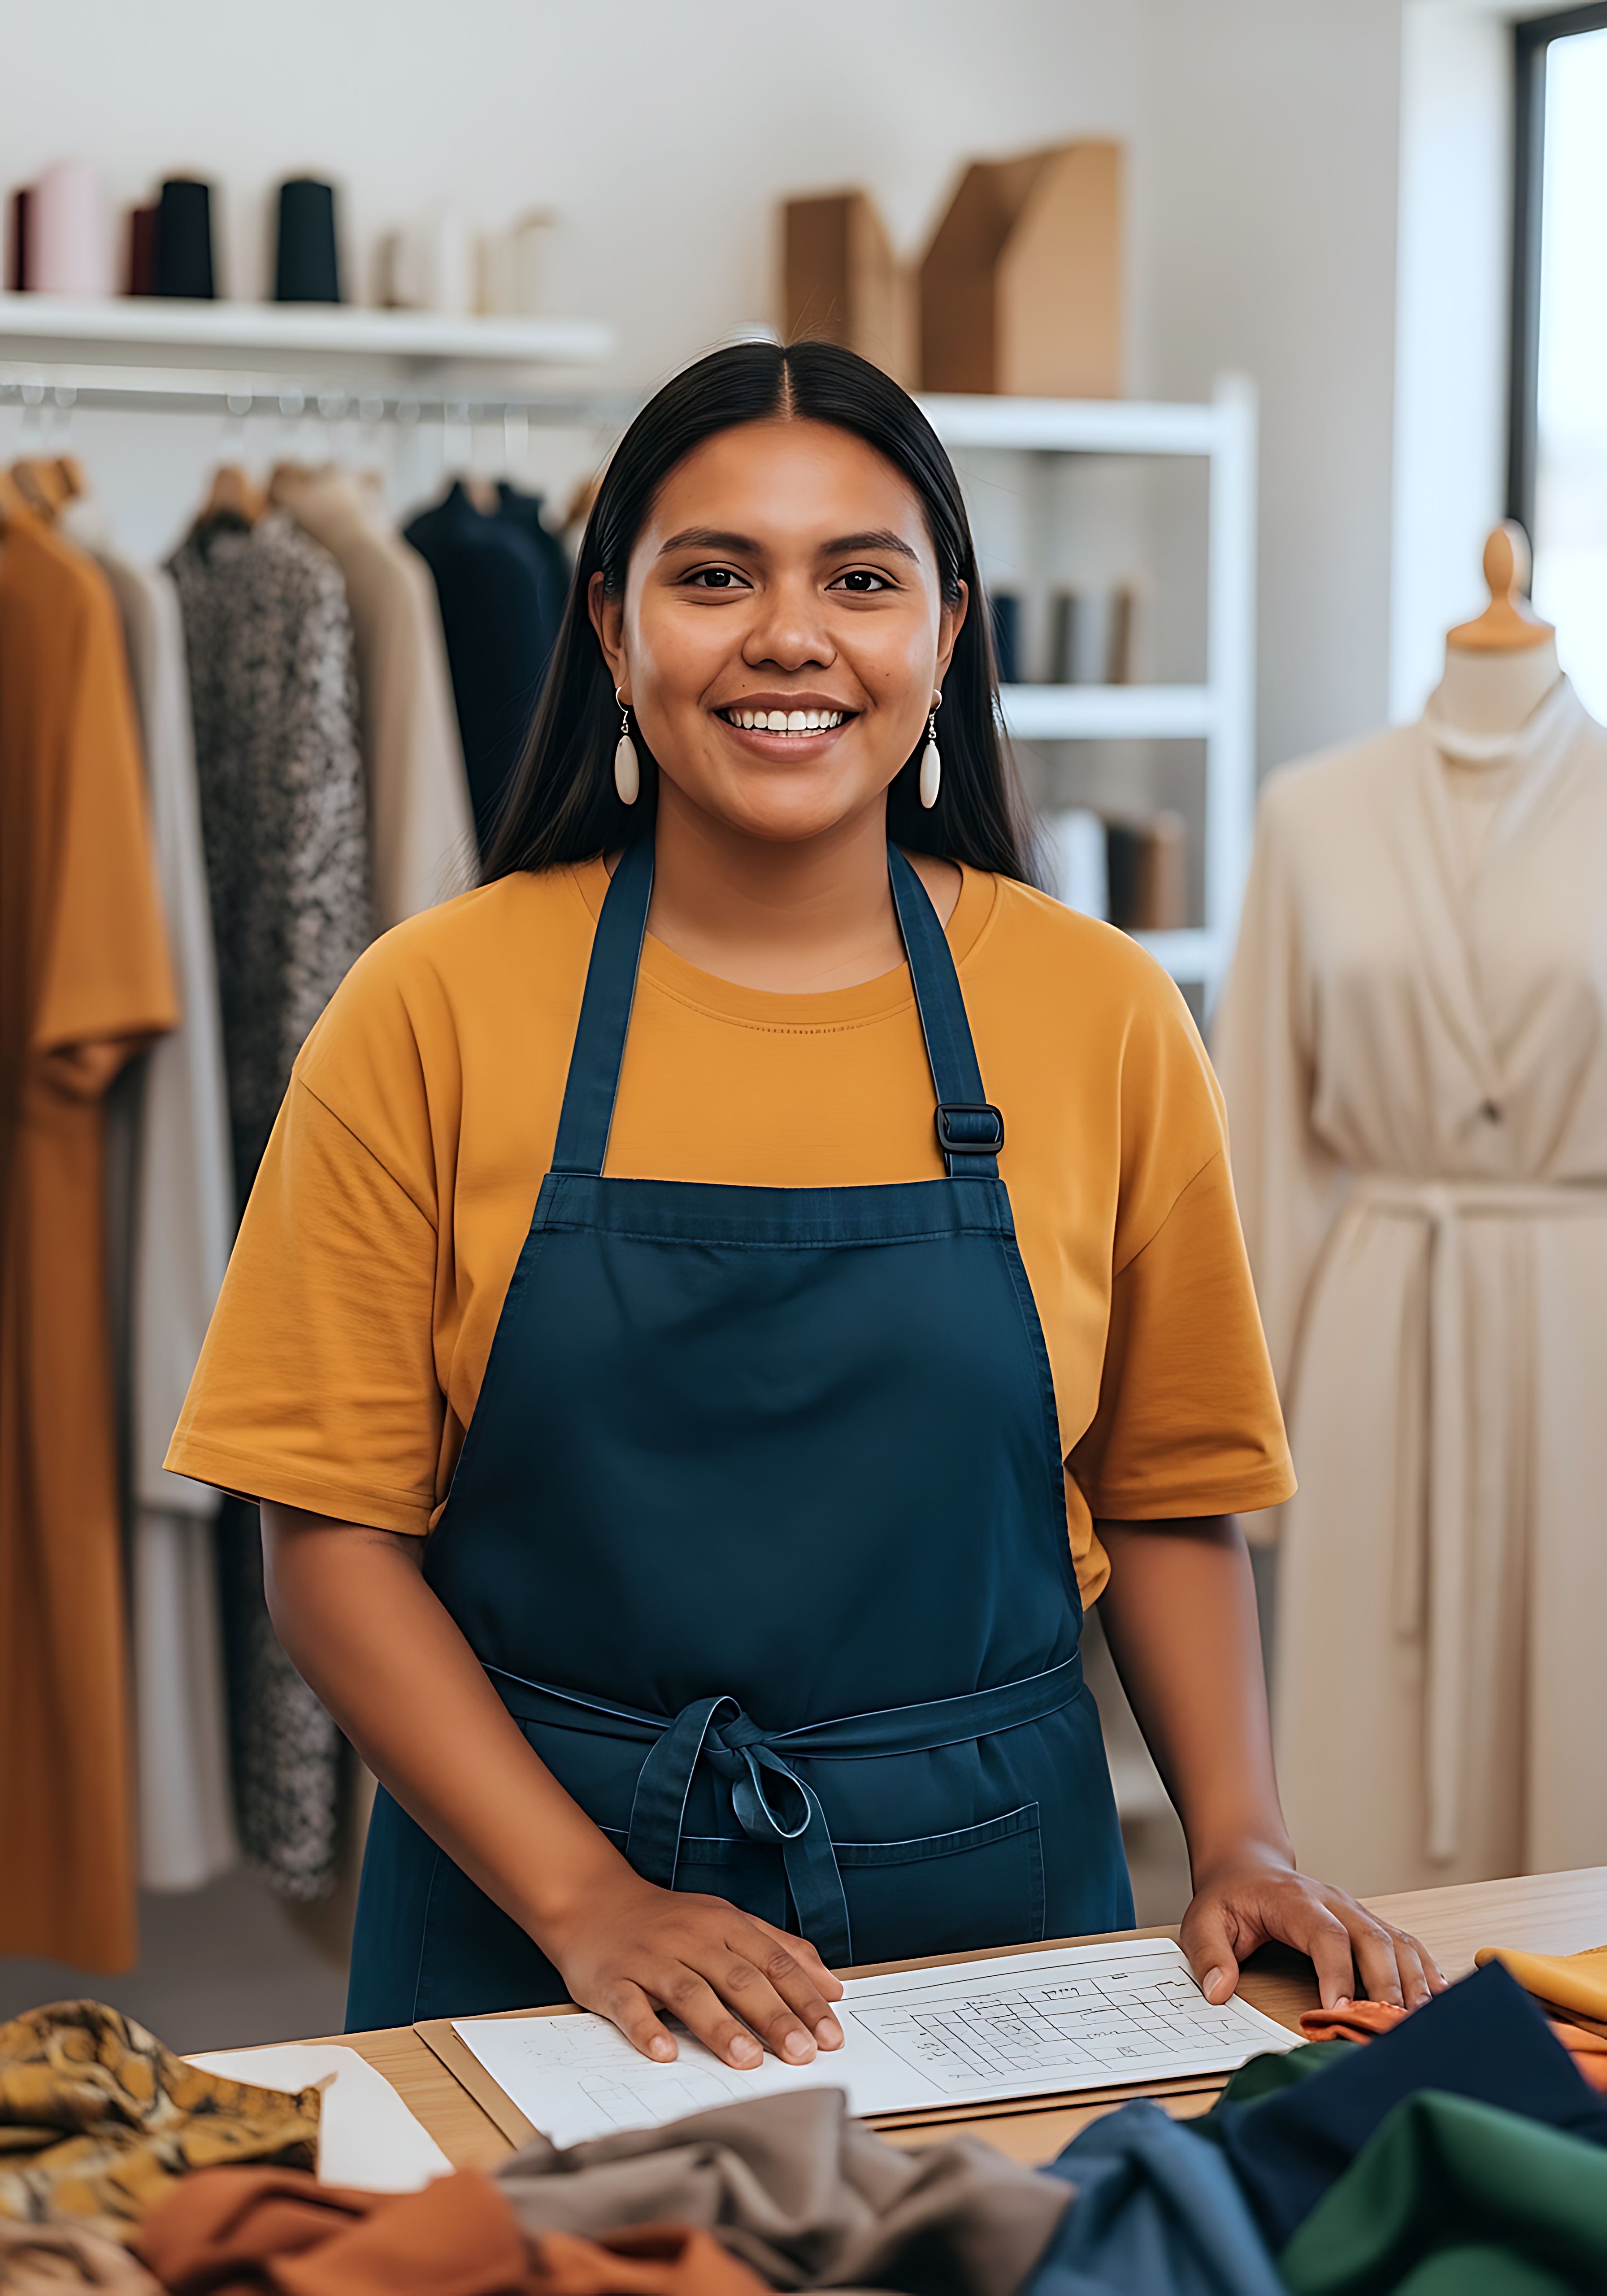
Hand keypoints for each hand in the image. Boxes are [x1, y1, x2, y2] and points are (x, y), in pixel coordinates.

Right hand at [540, 1873, 845, 2067]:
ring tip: (747, 2058)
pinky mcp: (613, 1980)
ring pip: (690, 1991)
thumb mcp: (728, 1923)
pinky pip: (631, 2005)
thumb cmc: (671, 1922)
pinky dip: (647, 2029)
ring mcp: (651, 1958)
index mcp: (724, 1924)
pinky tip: (665, 2053)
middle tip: (802, 2053)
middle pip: (738, 1978)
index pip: (774, 1962)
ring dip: (720, 2026)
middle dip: (774, 2016)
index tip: (831, 2035)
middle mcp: (691, 1938)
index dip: (804, 1998)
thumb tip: (833, 1987)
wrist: (593, 1901)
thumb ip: (780, 1950)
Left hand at [1180, 1854, 1445, 2011]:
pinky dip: (1426, 1972)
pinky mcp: (1369, 1924)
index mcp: (1296, 1900)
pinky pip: (1407, 1945)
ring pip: (1398, 1942)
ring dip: (1414, 1983)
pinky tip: (1437, 2001)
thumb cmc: (1230, 1899)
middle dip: (1387, 1986)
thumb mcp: (1202, 1920)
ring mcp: (1357, 1912)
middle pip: (1374, 1939)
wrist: (1248, 1866)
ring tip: (1422, 2023)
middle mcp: (1335, 1902)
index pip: (1326, 1935)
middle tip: (1392, 2029)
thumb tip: (1219, 1991)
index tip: (1340, 2014)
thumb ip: (1209, 1954)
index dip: (1337, 1974)